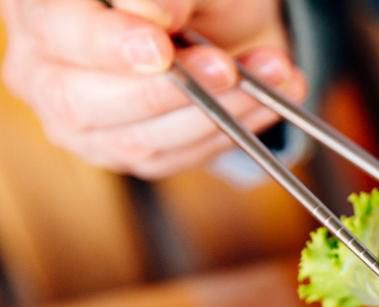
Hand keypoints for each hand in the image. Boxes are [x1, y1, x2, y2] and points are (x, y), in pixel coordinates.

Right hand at [1, 0, 306, 177]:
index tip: (160, 48)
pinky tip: (268, 102)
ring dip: (216, 113)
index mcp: (41, 8)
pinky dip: (229, 132)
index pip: (58, 32)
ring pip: (137, 139)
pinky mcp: (126, 152)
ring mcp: (82, 120)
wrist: (217, 17)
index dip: (108, 45)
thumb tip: (152, 14)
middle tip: (226, 69)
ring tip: (273, 76)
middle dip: (167, 91)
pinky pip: (174, 157)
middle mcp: (44, 68)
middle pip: (82, 100)